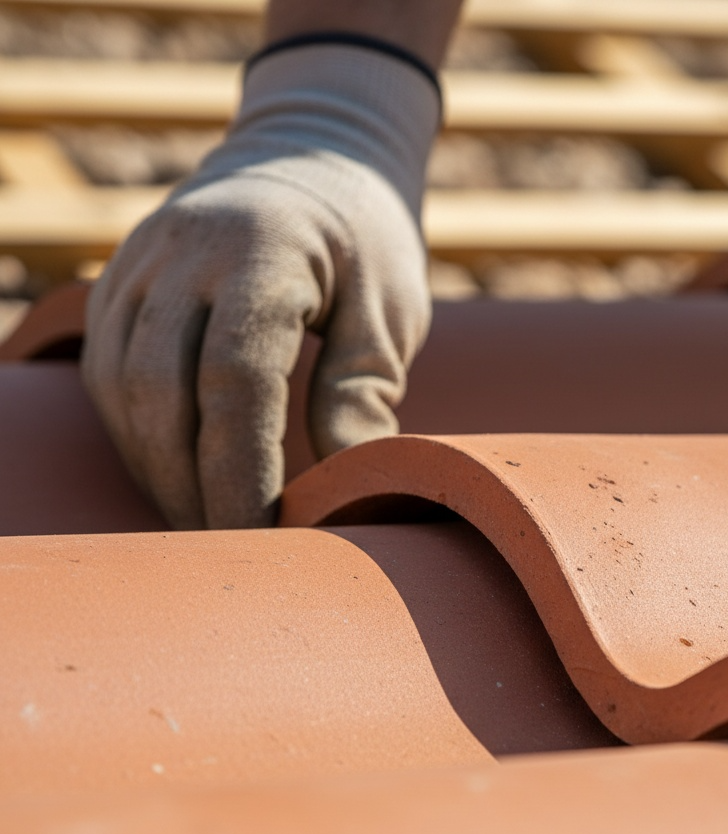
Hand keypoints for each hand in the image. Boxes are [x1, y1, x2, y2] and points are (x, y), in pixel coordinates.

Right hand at [83, 44, 438, 528]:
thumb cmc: (365, 242)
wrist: (310, 158)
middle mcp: (185, 252)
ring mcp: (140, 262)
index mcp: (264, 252)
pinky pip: (107, 372)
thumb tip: (350, 481)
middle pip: (163, 391)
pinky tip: (174, 475)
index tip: (264, 535)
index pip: (236, 378)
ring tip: (204, 525)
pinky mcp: (120, 281)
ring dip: (157, 469)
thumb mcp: (390, 309)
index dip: (243, 470)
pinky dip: (137, 435)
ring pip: (121, 387)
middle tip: (232, 552)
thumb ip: (364, 390)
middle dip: (192, 485)